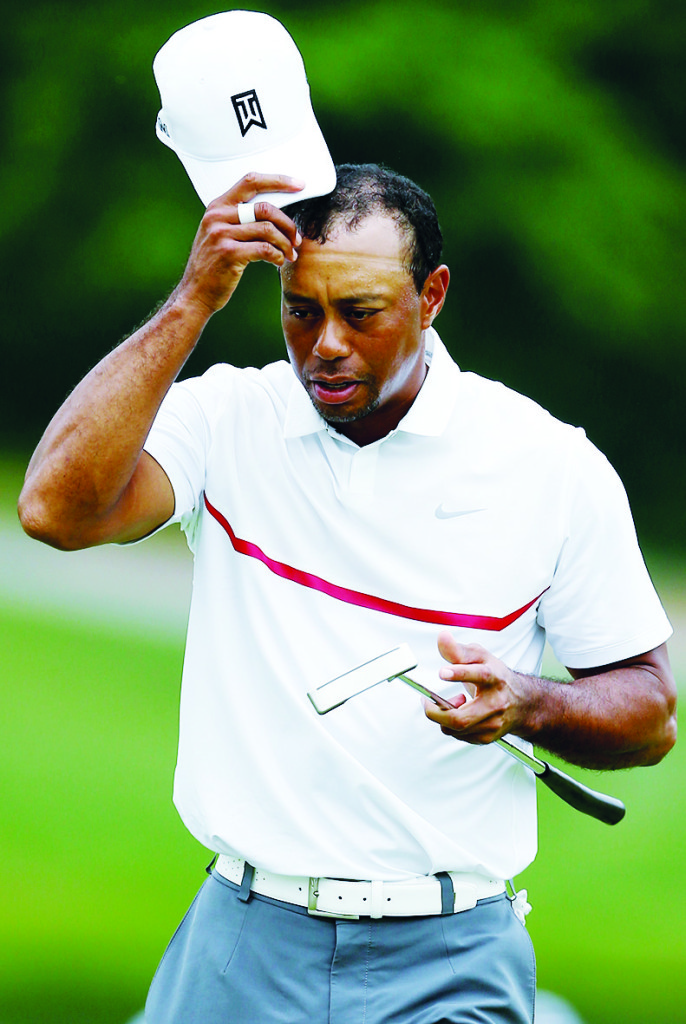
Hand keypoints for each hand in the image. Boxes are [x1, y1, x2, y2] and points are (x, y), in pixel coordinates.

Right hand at [175, 172, 304, 315]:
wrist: (195, 293)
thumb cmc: (213, 265)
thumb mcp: (219, 234)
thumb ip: (239, 219)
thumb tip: (275, 214)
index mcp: (217, 206)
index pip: (251, 181)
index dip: (278, 181)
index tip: (298, 184)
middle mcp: (217, 217)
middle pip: (265, 208)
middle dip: (287, 224)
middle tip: (296, 238)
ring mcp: (221, 235)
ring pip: (268, 230)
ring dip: (285, 243)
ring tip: (290, 254)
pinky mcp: (229, 254)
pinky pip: (265, 249)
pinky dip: (278, 256)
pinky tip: (279, 261)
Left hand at [423, 630, 534, 743]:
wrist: (522, 703)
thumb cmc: (497, 677)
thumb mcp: (480, 657)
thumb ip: (458, 650)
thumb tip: (442, 637)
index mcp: (495, 677)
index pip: (480, 675)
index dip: (459, 673)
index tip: (442, 672)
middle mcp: (496, 703)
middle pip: (461, 718)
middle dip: (436, 712)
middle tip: (426, 701)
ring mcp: (493, 723)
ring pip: (456, 729)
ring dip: (443, 716)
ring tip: (451, 702)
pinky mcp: (487, 737)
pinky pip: (457, 736)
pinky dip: (450, 725)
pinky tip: (459, 712)